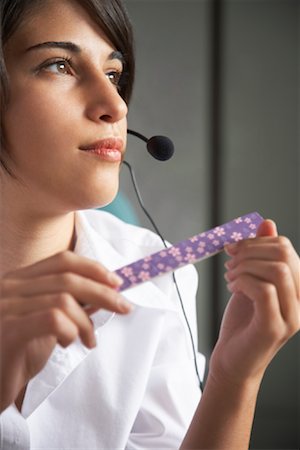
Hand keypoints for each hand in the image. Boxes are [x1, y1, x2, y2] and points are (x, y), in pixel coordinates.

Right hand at [0, 251, 131, 411]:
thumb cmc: (19, 352)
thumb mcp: (47, 321)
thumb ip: (69, 303)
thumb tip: (106, 292)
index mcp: (20, 279)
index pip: (62, 260)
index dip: (93, 268)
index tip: (116, 282)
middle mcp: (10, 287)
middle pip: (68, 278)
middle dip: (103, 292)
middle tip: (124, 307)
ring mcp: (6, 306)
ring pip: (63, 299)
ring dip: (87, 321)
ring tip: (90, 340)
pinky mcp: (8, 330)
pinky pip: (52, 320)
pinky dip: (71, 331)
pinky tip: (68, 344)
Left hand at [209, 220, 299, 386]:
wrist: (232, 361)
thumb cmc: (242, 321)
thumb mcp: (250, 281)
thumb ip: (260, 255)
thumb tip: (267, 222)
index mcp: (297, 287)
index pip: (285, 248)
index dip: (255, 241)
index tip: (232, 247)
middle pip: (284, 255)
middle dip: (250, 250)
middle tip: (229, 260)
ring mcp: (291, 316)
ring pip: (277, 270)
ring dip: (245, 266)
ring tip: (230, 276)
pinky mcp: (275, 328)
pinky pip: (264, 290)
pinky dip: (243, 282)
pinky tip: (233, 287)